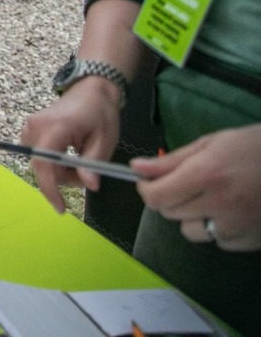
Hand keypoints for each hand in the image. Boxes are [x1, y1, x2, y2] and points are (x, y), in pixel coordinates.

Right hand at [19, 77, 121, 211]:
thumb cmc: (100, 113)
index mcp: (55, 127)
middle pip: (42, 167)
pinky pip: (38, 156)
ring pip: (40, 164)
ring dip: (60, 171)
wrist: (90, 90)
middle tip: (89, 176)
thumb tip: (90, 186)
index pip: (44, 164)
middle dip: (64, 179)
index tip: (61, 208)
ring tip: (82, 163)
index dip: (50, 189)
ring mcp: (30, 127)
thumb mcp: (104, 140)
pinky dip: (54, 163)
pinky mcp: (30, 129)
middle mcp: (35, 126)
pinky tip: (70, 156)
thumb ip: (93, 164)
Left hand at [133, 124, 260, 250]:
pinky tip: (232, 211)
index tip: (149, 182)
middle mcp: (221, 204)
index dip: (146, 190)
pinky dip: (219, 229)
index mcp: (207, 175)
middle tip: (186, 184)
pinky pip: (219, 241)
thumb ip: (172, 160)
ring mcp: (239, 226)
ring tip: (212, 199)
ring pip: (192, 232)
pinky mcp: (253, 241)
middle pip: (170, 213)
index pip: (156, 196)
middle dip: (169, 199)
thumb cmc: (254, 147)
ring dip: (193, 217)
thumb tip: (137, 168)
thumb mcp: (210, 143)